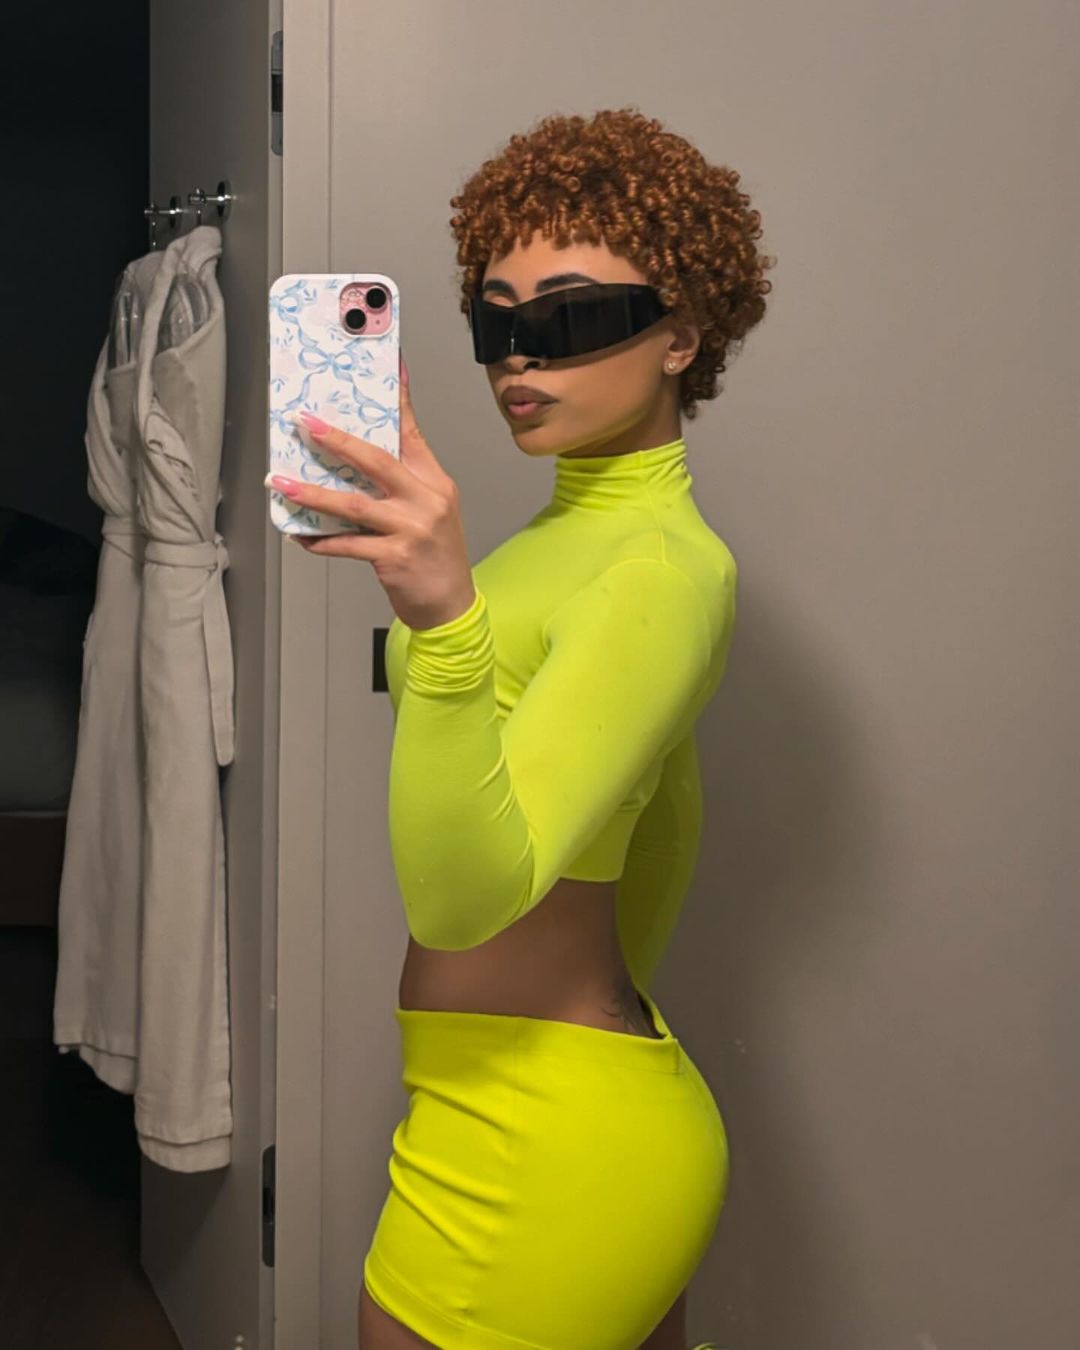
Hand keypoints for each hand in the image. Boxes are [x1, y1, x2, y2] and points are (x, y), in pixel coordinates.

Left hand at [267, 353, 476, 630]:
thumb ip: (402, 482)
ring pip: (353, 504)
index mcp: (434, 481)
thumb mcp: (431, 509)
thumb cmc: (436, 556)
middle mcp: (426, 500)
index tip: (386, 365)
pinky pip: (347, 544)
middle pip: (376, 460)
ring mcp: (411, 529)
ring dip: (312, 493)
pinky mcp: (394, 558)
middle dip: (335, 440)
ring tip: (282, 483)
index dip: (397, 398)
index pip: (412, 431)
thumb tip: (354, 455)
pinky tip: (300, 536)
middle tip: (304, 424)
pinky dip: (320, 541)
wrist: (451, 606)